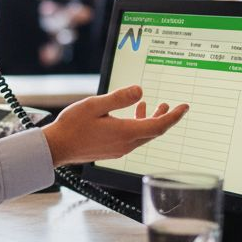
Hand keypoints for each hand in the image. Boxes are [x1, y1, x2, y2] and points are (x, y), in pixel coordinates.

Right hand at [41, 85, 188, 166]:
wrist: (57, 148)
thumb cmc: (72, 126)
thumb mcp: (95, 105)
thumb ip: (119, 98)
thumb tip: (140, 90)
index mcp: (125, 132)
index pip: (159, 126)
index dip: (174, 116)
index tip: (184, 107)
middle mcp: (126, 144)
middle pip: (154, 132)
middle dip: (166, 118)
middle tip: (175, 106)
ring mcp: (119, 149)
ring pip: (144, 135)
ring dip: (151, 121)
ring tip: (156, 106)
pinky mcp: (112, 150)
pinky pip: (133, 139)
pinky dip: (139, 126)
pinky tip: (132, 116)